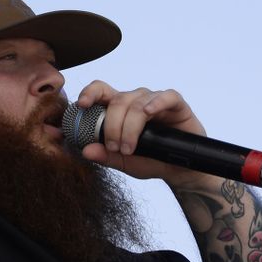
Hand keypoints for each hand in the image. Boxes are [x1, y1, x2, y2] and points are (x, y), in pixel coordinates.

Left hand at [75, 81, 212, 186]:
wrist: (179, 170)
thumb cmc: (150, 161)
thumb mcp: (124, 162)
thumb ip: (106, 156)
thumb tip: (86, 150)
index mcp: (119, 109)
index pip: (101, 91)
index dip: (90, 93)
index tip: (82, 105)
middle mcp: (136, 100)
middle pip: (118, 101)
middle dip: (112, 126)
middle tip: (114, 148)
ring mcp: (156, 100)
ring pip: (138, 103)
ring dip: (130, 127)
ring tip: (129, 149)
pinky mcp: (176, 104)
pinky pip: (166, 96)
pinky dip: (156, 103)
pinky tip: (149, 113)